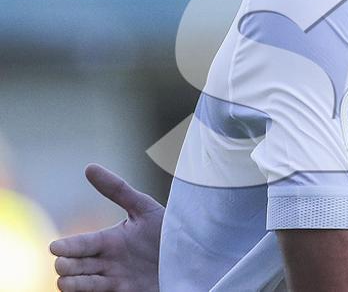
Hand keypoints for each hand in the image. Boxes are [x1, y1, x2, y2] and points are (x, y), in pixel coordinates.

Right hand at [49, 164, 163, 291]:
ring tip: (67, 281)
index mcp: (109, 241)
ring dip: (73, 284)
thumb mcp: (144, 208)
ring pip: (80, 284)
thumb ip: (118, 189)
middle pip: (73, 265)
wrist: (193, 254)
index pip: (79, 244)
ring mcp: (114, 279)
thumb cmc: (168, 228)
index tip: (55, 247)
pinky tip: (79, 290)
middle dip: (66, 265)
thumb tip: (89, 167)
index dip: (66, 246)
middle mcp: (107, 262)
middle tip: (64, 264)